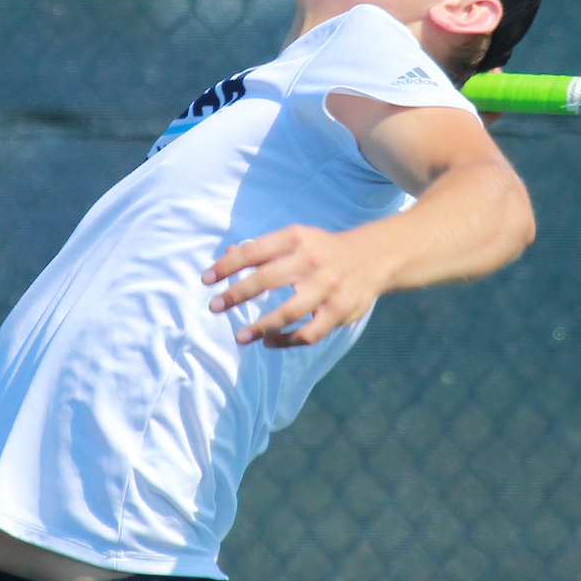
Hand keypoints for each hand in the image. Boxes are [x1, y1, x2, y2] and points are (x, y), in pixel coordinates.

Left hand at [202, 225, 386, 347]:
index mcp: (296, 238)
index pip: (253, 252)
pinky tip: (269, 342)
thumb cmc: (322, 249)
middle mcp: (311, 261)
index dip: (226, 266)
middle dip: (236, 295)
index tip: (207, 280)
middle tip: (214, 307)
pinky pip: (308, 334)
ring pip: (287, 312)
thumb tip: (226, 257)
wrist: (373, 257)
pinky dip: (286, 341)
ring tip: (239, 336)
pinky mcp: (339, 312)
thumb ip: (262, 249)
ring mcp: (326, 288)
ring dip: (260, 327)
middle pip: (265, 280)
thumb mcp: (296, 239)